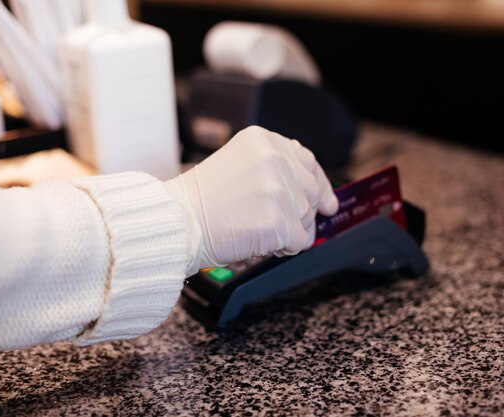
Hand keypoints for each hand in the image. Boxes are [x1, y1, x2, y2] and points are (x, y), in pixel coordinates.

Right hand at [165, 125, 338, 272]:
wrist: (176, 221)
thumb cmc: (202, 199)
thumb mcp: (239, 163)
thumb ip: (276, 168)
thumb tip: (319, 192)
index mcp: (265, 141)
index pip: (308, 162)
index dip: (319, 185)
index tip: (327, 202)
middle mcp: (275, 159)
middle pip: (312, 193)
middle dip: (298, 214)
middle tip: (270, 222)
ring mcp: (278, 190)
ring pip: (307, 220)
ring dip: (287, 231)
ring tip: (253, 227)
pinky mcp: (278, 221)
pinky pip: (300, 242)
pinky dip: (282, 249)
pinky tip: (257, 240)